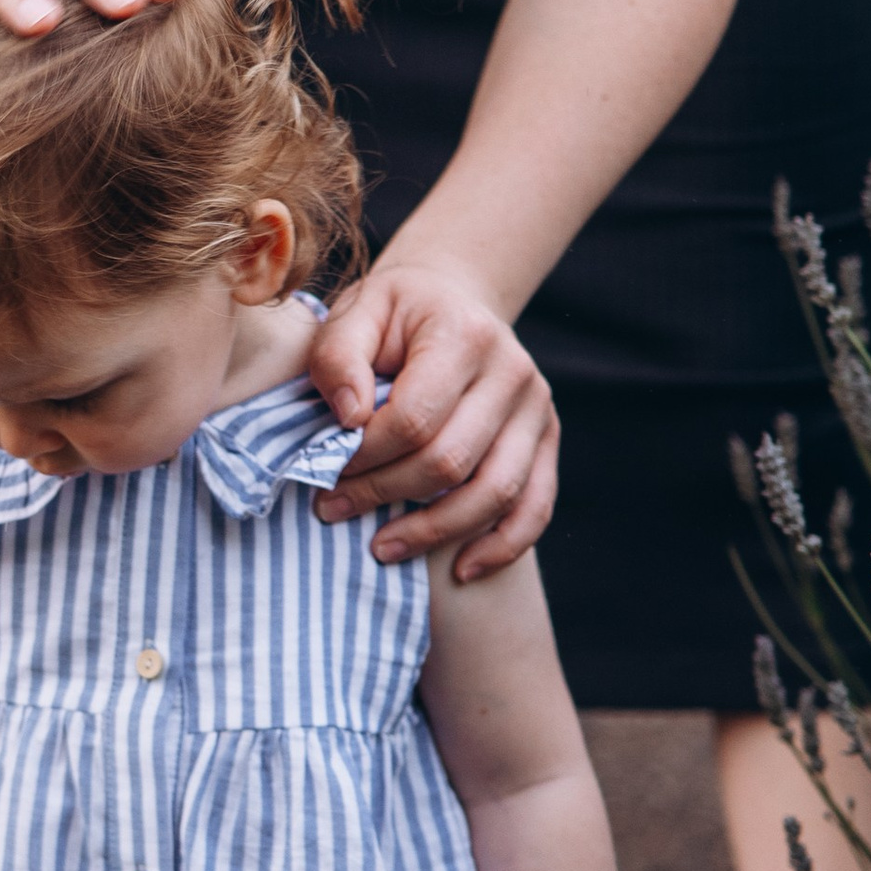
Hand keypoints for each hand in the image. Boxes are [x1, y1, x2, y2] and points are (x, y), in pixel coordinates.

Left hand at [309, 254, 557, 576]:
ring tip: (381, 548)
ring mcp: (538, 409)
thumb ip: (339, 357)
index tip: (323, 471)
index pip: (414, 418)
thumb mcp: (356, 313)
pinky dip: (502, 546)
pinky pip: (535, 505)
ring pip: (494, 492)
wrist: (453, 301)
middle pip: (451, 460)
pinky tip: (461, 569)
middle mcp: (513, 373)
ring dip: (434, 531)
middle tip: (333, 509)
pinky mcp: (547, 439)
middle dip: (385, 494)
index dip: (364, 456)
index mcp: (465, 336)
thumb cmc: (395, 315)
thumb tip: (349, 418)